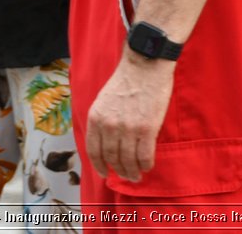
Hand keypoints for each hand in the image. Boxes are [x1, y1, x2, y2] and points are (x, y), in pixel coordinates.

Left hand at [84, 53, 173, 182]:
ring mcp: (128, 128)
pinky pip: (145, 156)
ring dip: (133, 171)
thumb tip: (106, 143)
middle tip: (127, 175)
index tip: (105, 173)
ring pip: (128, 160)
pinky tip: (147, 165)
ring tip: (137, 175)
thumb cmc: (125, 80)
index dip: (99, 166)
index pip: (94, 151)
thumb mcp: (103, 100)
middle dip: (119, 170)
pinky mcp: (147, 129)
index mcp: (96, 118)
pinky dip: (146, 164)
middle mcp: (109, 126)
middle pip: (112, 158)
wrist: (145, 65)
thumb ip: (102, 121)